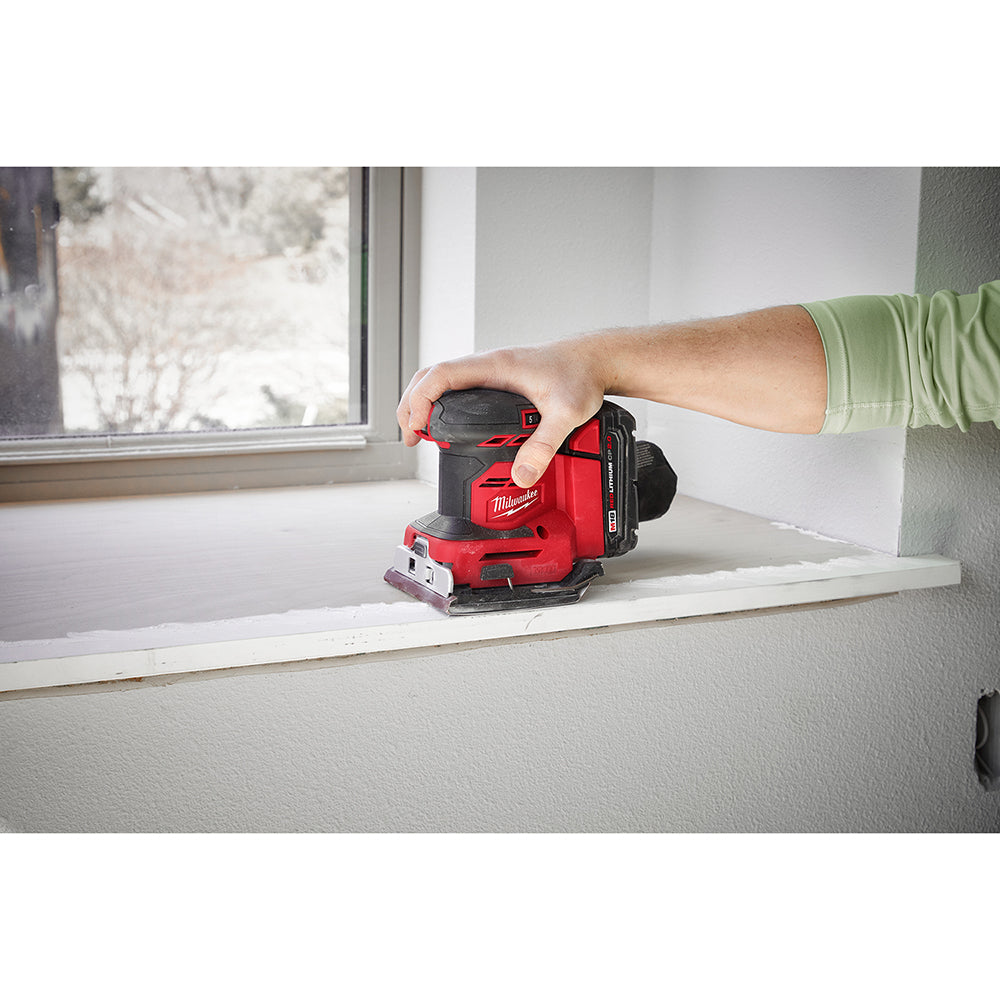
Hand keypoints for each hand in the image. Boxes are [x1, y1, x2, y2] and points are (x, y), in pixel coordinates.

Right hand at [397, 340, 609, 487]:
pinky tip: (446, 423)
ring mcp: (490, 372)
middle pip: (431, 377)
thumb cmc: (581, 377)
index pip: (441, 375)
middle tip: (411, 437)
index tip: (418, 427)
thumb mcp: (566, 414)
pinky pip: (458, 386)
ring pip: (442, 380)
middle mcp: (487, 366)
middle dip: (412, 405)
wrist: (596, 361)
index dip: (420, 400)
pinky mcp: (497, 380)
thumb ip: (544, 445)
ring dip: (423, 402)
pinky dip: (441, 402)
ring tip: (419, 433)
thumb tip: (522, 476)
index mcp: (495, 366)